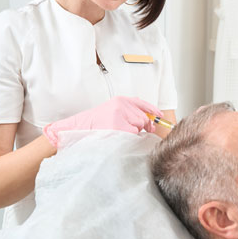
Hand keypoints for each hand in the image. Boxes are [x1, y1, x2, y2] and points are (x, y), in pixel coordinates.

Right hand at [43, 96, 162, 146]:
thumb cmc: (94, 125)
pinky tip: (117, 136)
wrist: (78, 129)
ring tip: (117, 132)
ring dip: (133, 132)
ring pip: (139, 127)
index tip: (159, 115)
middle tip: (133, 131)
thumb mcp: (111, 113)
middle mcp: (121, 105)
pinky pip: (133, 135)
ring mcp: (120, 115)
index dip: (152, 110)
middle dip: (142, 126)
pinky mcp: (118, 126)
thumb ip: (128, 113)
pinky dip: (128, 138)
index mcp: (120, 100)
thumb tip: (149, 123)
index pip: (141, 103)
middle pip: (143, 118)